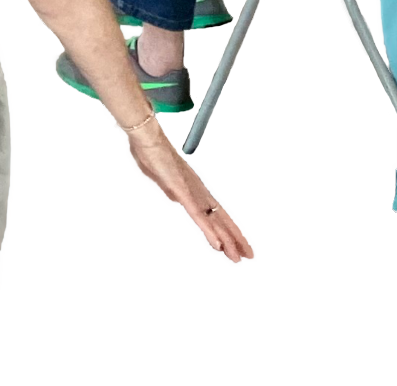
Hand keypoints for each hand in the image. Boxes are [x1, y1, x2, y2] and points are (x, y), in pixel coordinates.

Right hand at [128, 128, 253, 262]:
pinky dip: (209, 231)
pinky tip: (217, 244)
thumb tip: (177, 197)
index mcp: (195, 189)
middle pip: (221, 219)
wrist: (148, 141)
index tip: (238, 242)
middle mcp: (199, 192)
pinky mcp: (183, 193)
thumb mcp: (165, 179)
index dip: (228, 229)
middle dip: (235, 238)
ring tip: (237, 256)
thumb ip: (173, 189)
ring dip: (226, 240)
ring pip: (213, 221)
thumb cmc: (154, 155)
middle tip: (248, 255)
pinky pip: (198, 216)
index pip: (217, 213)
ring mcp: (192, 193)